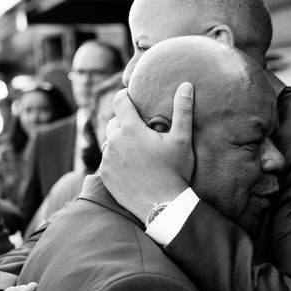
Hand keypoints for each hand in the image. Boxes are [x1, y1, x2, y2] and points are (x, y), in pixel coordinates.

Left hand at [99, 82, 194, 222]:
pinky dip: (116, 159)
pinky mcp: (105, 175)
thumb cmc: (175, 171)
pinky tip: (131, 165)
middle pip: (114, 122)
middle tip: (140, 129)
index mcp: (130, 129)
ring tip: (136, 149)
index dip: (125, 96)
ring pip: (110, 142)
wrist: (163, 206)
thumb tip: (186, 85)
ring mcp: (107, 160)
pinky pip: (107, 160)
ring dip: (120, 142)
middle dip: (125, 122)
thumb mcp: (182, 140)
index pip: (120, 101)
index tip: (131, 97)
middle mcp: (114, 142)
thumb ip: (182, 110)